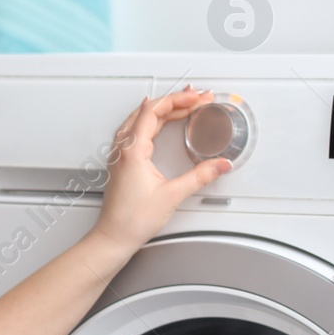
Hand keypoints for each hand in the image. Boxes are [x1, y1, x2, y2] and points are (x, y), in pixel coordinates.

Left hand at [90, 87, 232, 255]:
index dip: (178, 99)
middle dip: (175, 101)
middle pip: (148, 111)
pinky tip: (156, 121)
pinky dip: (150, 120)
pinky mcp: (122, 162)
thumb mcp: (172, 195)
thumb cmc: (132, 220)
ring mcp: (120, 154)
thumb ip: (200, 176)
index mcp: (132, 150)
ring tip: (183, 105)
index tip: (196, 97)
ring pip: (140, 118)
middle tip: (197, 99)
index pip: (155, 110)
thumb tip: (219, 165)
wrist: (113, 237)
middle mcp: (123, 148)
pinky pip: (134, 129)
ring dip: (163, 109)